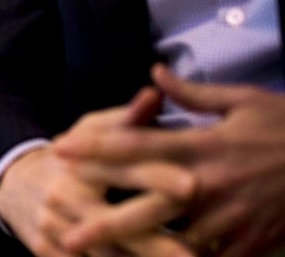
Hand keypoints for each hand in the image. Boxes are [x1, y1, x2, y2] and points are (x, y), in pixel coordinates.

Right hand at [0, 87, 191, 256]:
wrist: (11, 182)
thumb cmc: (67, 156)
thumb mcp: (88, 131)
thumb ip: (125, 119)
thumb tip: (156, 95)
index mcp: (78, 163)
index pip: (121, 168)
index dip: (157, 176)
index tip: (193, 185)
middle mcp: (63, 196)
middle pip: (113, 222)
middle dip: (154, 242)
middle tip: (193, 254)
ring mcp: (53, 228)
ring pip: (101, 254)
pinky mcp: (45, 252)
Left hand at [56, 65, 284, 256]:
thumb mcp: (243, 101)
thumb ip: (192, 94)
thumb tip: (154, 73)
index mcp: (202, 147)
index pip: (138, 146)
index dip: (96, 148)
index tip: (61, 150)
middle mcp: (209, 187)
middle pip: (146, 209)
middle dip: (104, 224)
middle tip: (65, 235)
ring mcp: (230, 221)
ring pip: (175, 245)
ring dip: (139, 254)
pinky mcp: (250, 245)